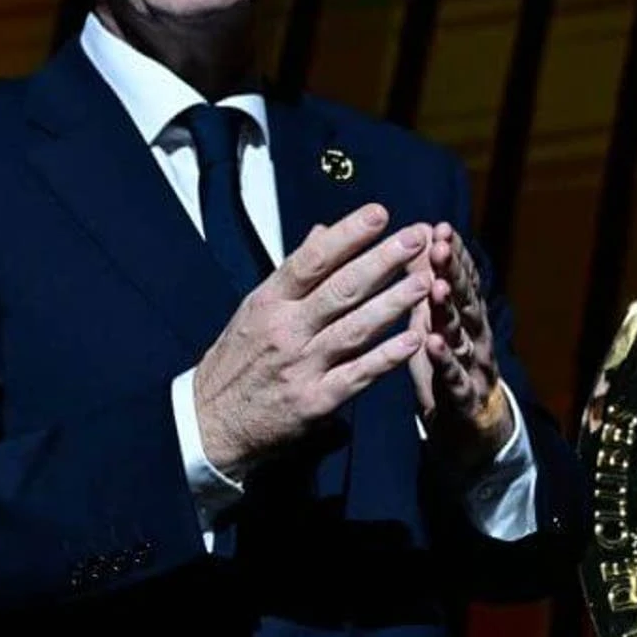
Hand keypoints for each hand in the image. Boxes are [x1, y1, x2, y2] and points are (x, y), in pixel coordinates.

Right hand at [193, 204, 428, 477]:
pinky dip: (387, 357)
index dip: (347, 235)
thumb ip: (293, 273)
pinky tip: (414, 339)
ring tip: (427, 281)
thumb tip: (322, 231)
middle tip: (417, 237)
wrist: (209, 423)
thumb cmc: (237, 360)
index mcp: (269, 302)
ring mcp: (301, 365)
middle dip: (383, 259)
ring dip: (394, 303)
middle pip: (341, 288)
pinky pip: (358, 375)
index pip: (311, 260)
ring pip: (356, 328)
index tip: (379, 213)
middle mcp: (285, 330)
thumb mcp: (254, 310)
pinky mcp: (315, 401)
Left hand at [408, 224, 512, 472]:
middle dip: (453, 272)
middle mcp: (475, 337)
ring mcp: (474, 368)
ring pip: (463, 335)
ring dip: (450, 310)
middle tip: (440, 246)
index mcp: (466, 318)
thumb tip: (419, 238)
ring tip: (436, 287)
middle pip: (466, 300)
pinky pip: (454, 378)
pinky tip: (433, 344)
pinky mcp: (465, 399)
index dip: (454, 255)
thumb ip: (429, 284)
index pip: (462, 280)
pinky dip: (446, 361)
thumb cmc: (447, 367)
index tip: (440, 227)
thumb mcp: (435, 323)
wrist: (472, 430)